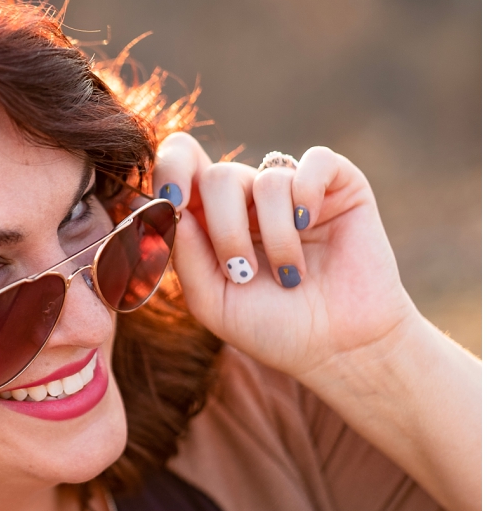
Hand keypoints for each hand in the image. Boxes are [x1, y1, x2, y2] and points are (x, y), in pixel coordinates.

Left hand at [153, 133, 417, 382]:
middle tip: (242, 272)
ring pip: (267, 180)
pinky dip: (308, 192)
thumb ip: (186, 255)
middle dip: (225, 228)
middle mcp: (249, 199)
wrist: (339, 350)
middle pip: (218, 177)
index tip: (171, 202)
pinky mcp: (340, 187)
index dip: (170, 169)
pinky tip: (310, 226)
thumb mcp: (213, 301)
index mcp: (212, 220)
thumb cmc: (272, 328)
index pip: (181, 165)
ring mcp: (293, 191)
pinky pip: (317, 161)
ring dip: (275, 236)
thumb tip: (172, 207)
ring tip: (289, 276)